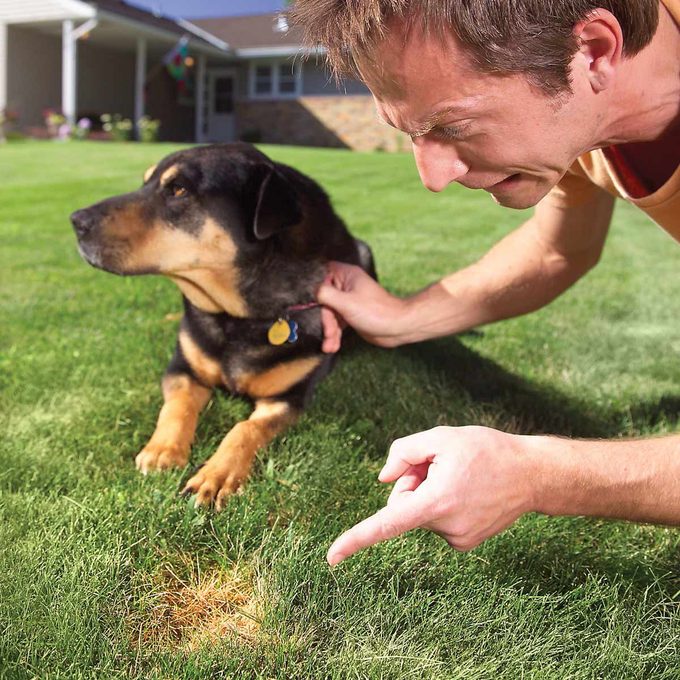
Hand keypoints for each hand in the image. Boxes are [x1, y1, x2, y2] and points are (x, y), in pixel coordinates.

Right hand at [317, 261, 408, 352]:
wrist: (397, 328)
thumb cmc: (376, 312)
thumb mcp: (346, 303)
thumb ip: (325, 294)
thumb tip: (313, 291)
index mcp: (346, 275)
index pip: (321, 275)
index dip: (315, 289)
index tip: (312, 304)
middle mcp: (346, 285)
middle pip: (323, 300)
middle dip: (325, 319)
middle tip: (328, 332)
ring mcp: (348, 300)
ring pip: (329, 314)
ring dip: (328, 331)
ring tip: (330, 345)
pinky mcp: (351, 314)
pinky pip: (336, 323)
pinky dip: (334, 335)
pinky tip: (333, 346)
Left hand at [327, 426, 537, 564]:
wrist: (533, 474)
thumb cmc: (486, 450)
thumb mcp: (441, 437)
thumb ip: (404, 452)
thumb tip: (383, 479)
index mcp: (435, 502)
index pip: (387, 523)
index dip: (356, 539)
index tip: (331, 558)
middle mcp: (445, 528)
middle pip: (403, 503)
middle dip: (412, 483)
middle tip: (443, 466)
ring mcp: (456, 539)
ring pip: (420, 511)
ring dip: (429, 492)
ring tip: (462, 478)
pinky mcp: (464, 543)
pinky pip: (435, 520)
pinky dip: (442, 504)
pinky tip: (468, 492)